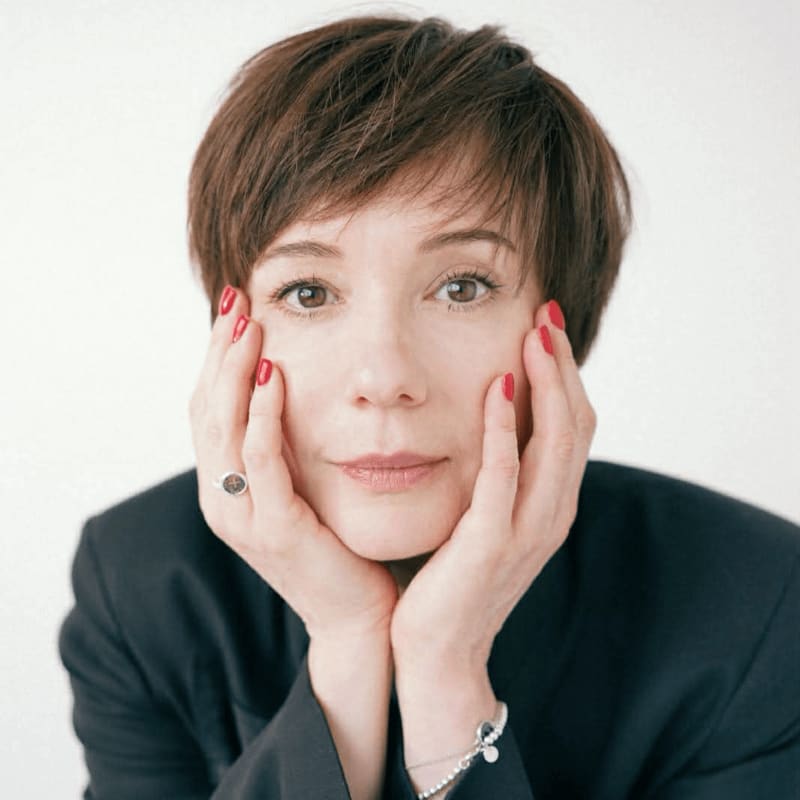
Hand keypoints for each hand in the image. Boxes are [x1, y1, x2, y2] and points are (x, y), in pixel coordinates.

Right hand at [189, 286, 398, 642]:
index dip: (214, 357)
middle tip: (234, 301)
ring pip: (224, 429)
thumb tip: (285, 388)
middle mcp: (221, 500)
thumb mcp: (299, 487)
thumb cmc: (334, 545)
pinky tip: (274, 378)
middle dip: (219, 353)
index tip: (233, 309)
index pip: (207, 409)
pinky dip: (262, 417)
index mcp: (223, 487)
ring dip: (234, 373)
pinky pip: (260, 462)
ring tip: (250, 326)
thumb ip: (282, 446)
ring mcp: (242, 517)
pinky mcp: (275, 529)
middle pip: (206, 410)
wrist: (355, 614)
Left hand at [390, 300, 595, 673]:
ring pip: (554, 443)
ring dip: (546, 385)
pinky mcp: (492, 542)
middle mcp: (552, 514)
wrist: (438, 650)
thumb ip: (502, 475)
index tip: (546, 327)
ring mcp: (528, 530)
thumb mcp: (490, 518)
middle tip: (545, 316)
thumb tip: (495, 418)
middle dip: (562, 367)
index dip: (567, 375)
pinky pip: (505, 475)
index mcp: (553, 505)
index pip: (575, 427)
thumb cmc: (455, 577)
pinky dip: (505, 429)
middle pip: (575, 425)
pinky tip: (496, 389)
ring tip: (533, 336)